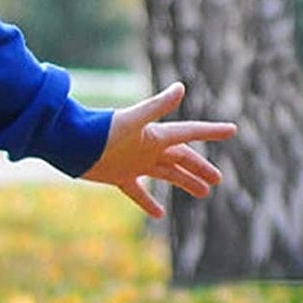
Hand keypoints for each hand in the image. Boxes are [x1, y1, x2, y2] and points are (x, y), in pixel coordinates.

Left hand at [82, 82, 236, 218]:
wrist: (70, 143)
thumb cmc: (100, 130)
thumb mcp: (133, 120)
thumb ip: (157, 105)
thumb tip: (181, 87)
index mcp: (156, 135)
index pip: (190, 133)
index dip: (211, 132)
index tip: (232, 130)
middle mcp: (149, 148)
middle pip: (182, 158)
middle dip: (200, 167)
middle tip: (218, 179)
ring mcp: (136, 163)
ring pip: (167, 174)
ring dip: (184, 182)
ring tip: (203, 194)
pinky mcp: (120, 177)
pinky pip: (139, 192)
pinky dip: (149, 203)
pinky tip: (159, 214)